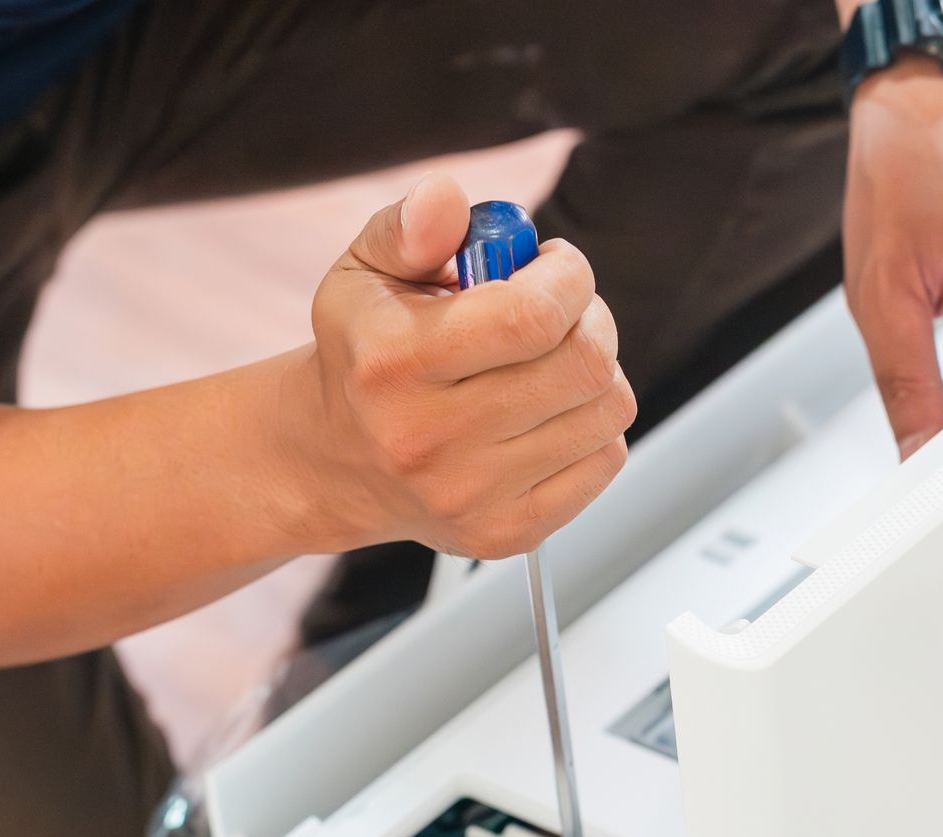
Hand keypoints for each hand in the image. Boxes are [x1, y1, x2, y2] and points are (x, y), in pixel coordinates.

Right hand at [290, 173, 633, 558]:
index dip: (569, 277)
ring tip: (553, 361)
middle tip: (565, 310)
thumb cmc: (363, 355)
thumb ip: (411, 227)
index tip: (557, 265)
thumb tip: (448, 197)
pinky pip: (605, 462)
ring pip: (606, 413)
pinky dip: (593, 427)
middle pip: (581, 365)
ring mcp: (471, 495)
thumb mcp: (365, 273)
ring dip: (597, 373)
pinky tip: (550, 413)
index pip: (532, 316)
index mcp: (393, 363)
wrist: (336, 462)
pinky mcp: (506, 533)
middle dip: (591, 318)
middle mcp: (429, 438)